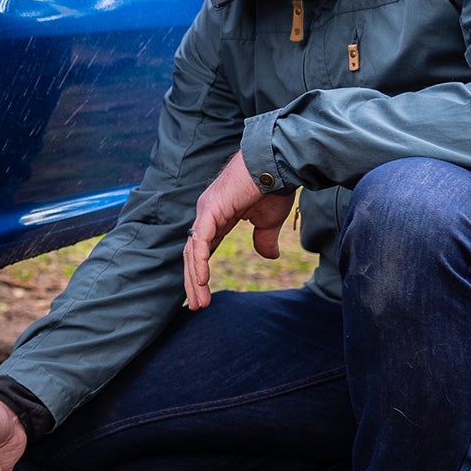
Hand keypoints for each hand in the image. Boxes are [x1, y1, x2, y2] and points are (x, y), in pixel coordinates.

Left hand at [184, 150, 295, 309]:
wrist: (279, 164)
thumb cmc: (275, 187)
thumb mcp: (268, 221)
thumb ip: (263, 239)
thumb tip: (268, 256)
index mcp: (216, 217)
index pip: (202, 250)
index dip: (200, 272)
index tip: (203, 295)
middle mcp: (206, 214)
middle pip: (192, 254)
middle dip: (193, 281)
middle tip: (197, 305)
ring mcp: (205, 211)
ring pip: (192, 251)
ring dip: (194, 278)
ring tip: (199, 301)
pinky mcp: (210, 209)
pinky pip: (199, 240)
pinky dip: (199, 261)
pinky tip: (201, 280)